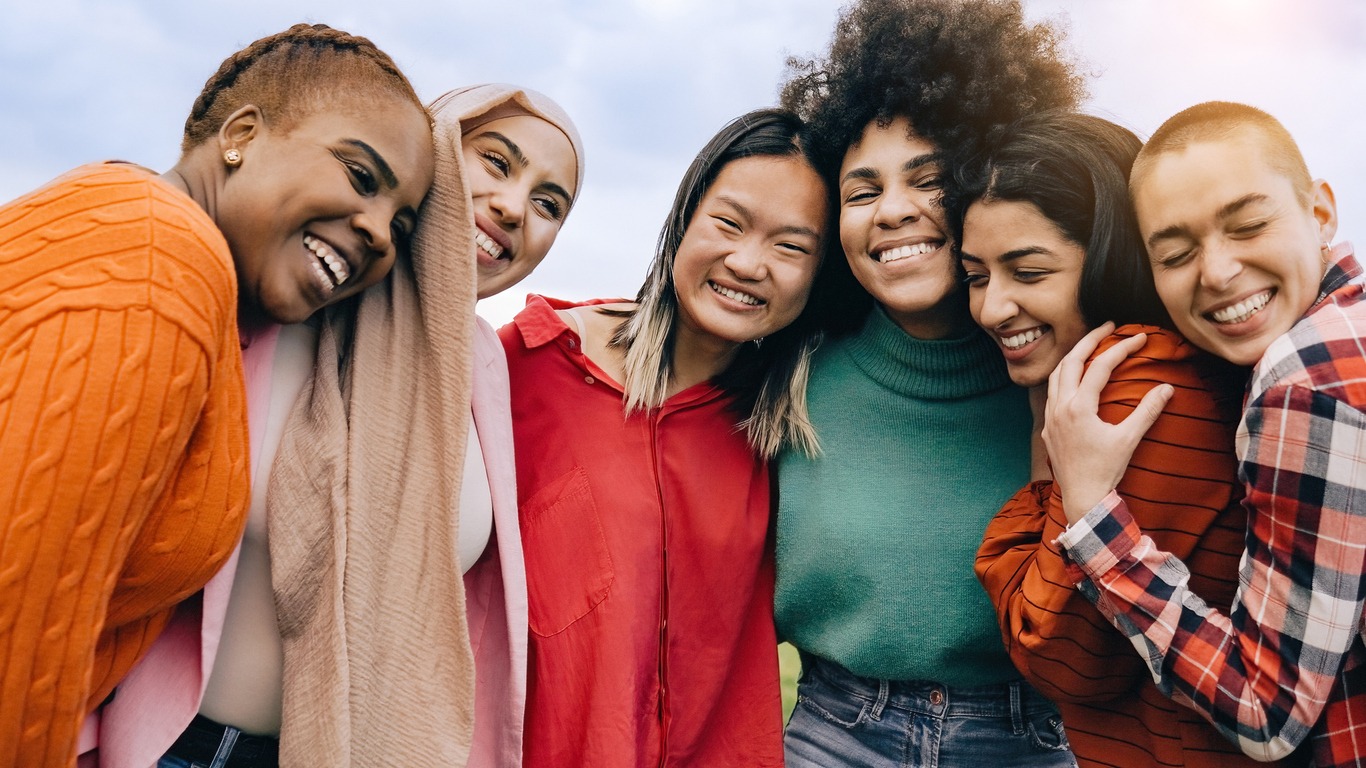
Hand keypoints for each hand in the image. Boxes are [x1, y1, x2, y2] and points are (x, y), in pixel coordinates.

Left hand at [1042, 323, 1173, 523]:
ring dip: (1073, 357)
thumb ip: (1148, 411)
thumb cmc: (1106, 470)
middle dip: (1089, 340)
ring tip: (1090, 346)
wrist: (1082, 498)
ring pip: (1056, 376)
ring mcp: (1050, 418)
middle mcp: (1060, 407)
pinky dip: (1063, 378)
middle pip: (1070, 361)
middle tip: (1108, 326)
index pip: (1100, 366)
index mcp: (1079, 407)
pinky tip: (1073, 380)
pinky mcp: (1048, 429)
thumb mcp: (1129, 439)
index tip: (1140, 337)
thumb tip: (1168, 387)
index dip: (1121, 348)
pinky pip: (1051, 394)